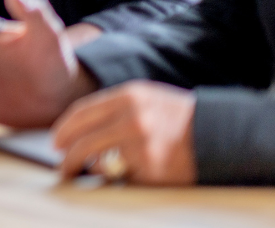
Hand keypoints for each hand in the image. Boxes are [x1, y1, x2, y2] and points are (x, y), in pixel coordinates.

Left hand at [52, 81, 196, 184]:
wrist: (218, 134)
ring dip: (85, 170)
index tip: (56, 142)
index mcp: (128, 96)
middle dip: (67, 156)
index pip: (82, 113)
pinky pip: (124, 176)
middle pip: (84, 140)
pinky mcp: (151, 169)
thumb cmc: (177, 118)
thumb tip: (80, 131)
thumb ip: (114, 109)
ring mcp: (141, 145)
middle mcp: (132, 118)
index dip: (64, 129)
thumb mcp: (145, 99)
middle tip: (62, 165)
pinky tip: (128, 173)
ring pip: (99, 162)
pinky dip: (122, 177)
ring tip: (79, 173)